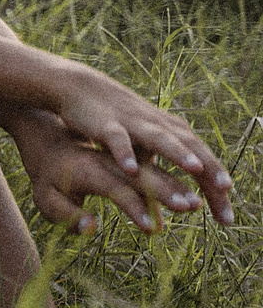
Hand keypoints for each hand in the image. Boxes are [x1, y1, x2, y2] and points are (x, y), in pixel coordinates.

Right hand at [34, 69, 235, 230]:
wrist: (80, 89)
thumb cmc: (117, 125)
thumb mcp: (141, 151)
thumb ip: (158, 176)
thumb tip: (172, 209)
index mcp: (172, 134)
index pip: (202, 162)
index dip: (215, 187)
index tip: (226, 218)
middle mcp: (159, 127)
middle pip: (191, 149)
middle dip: (209, 170)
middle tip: (226, 190)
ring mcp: (134, 124)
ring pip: (161, 138)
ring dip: (179, 152)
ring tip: (195, 168)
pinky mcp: (106, 124)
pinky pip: (117, 140)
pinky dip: (125, 152)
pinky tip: (130, 169)